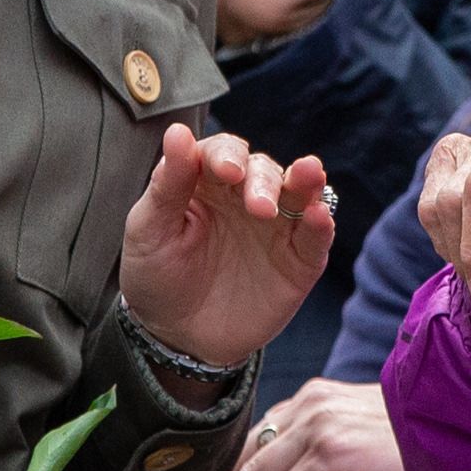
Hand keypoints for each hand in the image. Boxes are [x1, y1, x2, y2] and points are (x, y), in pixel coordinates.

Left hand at [120, 124, 335, 369]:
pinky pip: (316, 236)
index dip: (227, 155)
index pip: (223, 152)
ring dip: (306, 181)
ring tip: (309, 173)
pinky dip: (322, 224)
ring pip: (299, 193)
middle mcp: (246, 196)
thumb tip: (177, 131)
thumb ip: (167, 184)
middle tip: (258, 207)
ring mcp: (277, 227)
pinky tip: (319, 216)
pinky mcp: (299, 259)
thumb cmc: (157, 276)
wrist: (178, 338)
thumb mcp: (149, 231)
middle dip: (263, 182)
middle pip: (264, 170)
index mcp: (207, 181)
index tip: (227, 170)